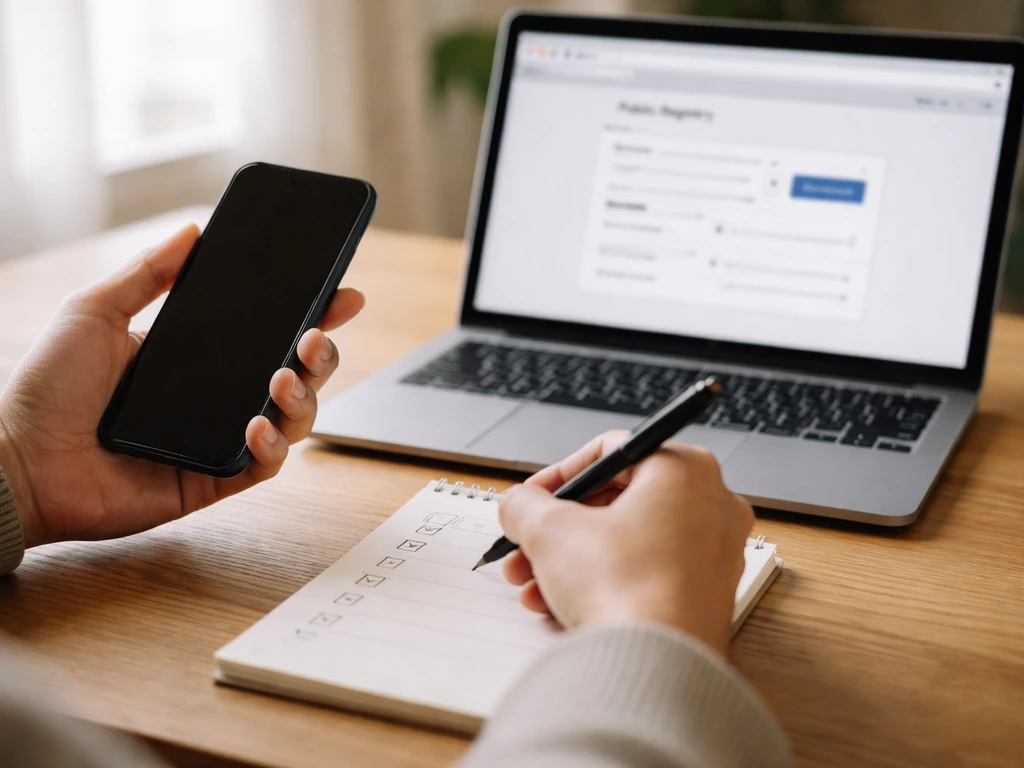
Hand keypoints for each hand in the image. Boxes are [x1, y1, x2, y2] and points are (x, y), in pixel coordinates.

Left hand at [0, 224, 364, 548]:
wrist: (19, 461)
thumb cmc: (46, 389)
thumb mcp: (95, 310)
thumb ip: (148, 271)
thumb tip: (194, 230)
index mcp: (197, 357)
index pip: (268, 332)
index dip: (311, 314)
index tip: (340, 294)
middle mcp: (216, 398)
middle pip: (296, 375)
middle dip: (321, 354)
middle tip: (315, 337)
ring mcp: (218, 440)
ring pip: (293, 420)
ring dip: (303, 397)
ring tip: (284, 377)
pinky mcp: (214, 480)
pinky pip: (264, 466)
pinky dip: (271, 445)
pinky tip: (254, 425)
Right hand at [497, 431, 753, 656]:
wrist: (657, 668)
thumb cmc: (623, 589)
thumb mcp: (550, 530)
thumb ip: (525, 504)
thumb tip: (518, 505)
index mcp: (685, 468)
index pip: (610, 452)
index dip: (558, 476)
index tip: (531, 498)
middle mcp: (711, 503)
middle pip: (616, 501)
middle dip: (559, 527)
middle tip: (526, 544)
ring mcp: (715, 551)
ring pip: (627, 541)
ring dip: (571, 558)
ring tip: (533, 583)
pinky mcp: (707, 594)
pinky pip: (645, 573)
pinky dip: (603, 581)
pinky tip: (559, 604)